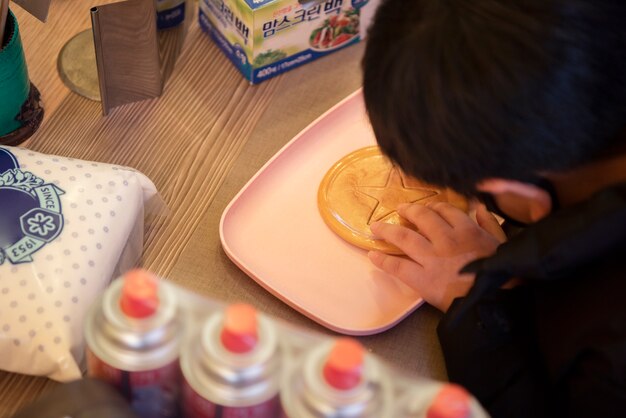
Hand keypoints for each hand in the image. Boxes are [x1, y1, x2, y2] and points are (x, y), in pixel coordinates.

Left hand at [368, 202, 505, 311]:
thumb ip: (490, 223)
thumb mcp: (502, 244)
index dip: (434, 206)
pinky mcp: (422, 279)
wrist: (494, 304)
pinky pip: (398, 266)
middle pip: (422, 218)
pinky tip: (372, 255)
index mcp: (467, 230)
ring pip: (404, 237)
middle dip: (409, 211)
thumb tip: (479, 207)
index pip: (445, 210)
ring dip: (387, 230)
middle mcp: (446, 240)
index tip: (428, 207)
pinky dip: (383, 260)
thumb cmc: (502, 275)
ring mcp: (432, 259)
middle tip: (400, 210)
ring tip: (376, 227)